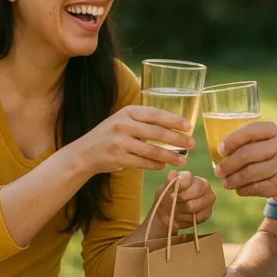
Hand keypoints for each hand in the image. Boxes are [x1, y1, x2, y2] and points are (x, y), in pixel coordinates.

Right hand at [78, 105, 195, 173]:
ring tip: (183, 160)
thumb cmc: (109, 135)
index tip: (189, 126)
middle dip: (177, 139)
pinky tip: (164, 165)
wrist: (84, 153)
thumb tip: (173, 127)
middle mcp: (123, 124)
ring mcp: (120, 142)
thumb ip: (143, 121)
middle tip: (192, 144)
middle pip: (157, 133)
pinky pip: (143, 163)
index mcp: (128, 111)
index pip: (155, 114)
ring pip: (152, 151)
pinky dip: (156, 165)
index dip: (174, 120)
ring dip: (170, 156)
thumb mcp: (123, 120)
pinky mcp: (118, 159)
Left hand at [152, 171, 215, 229]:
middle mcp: (203, 184)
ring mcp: (208, 198)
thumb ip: (168, 181)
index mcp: (191, 177)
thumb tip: (172, 174)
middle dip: (181, 199)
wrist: (168, 214)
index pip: (188, 178)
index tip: (171, 194)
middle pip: (196, 190)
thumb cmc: (167, 198)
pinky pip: (198, 216)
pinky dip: (187, 218)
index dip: (179, 186)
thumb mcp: (164, 189)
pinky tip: (183, 216)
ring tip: (177, 209)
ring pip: (195, 205)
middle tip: (173, 202)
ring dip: (182, 210)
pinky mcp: (208, 211)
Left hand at [214, 122, 276, 211]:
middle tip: (218, 170)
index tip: (220, 149)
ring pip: (248, 173)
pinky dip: (243, 190)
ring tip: (226, 182)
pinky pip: (255, 188)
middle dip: (227, 164)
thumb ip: (266, 138)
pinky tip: (239, 190)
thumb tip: (230, 145)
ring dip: (232, 179)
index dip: (231, 140)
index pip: (251, 131)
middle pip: (246, 154)